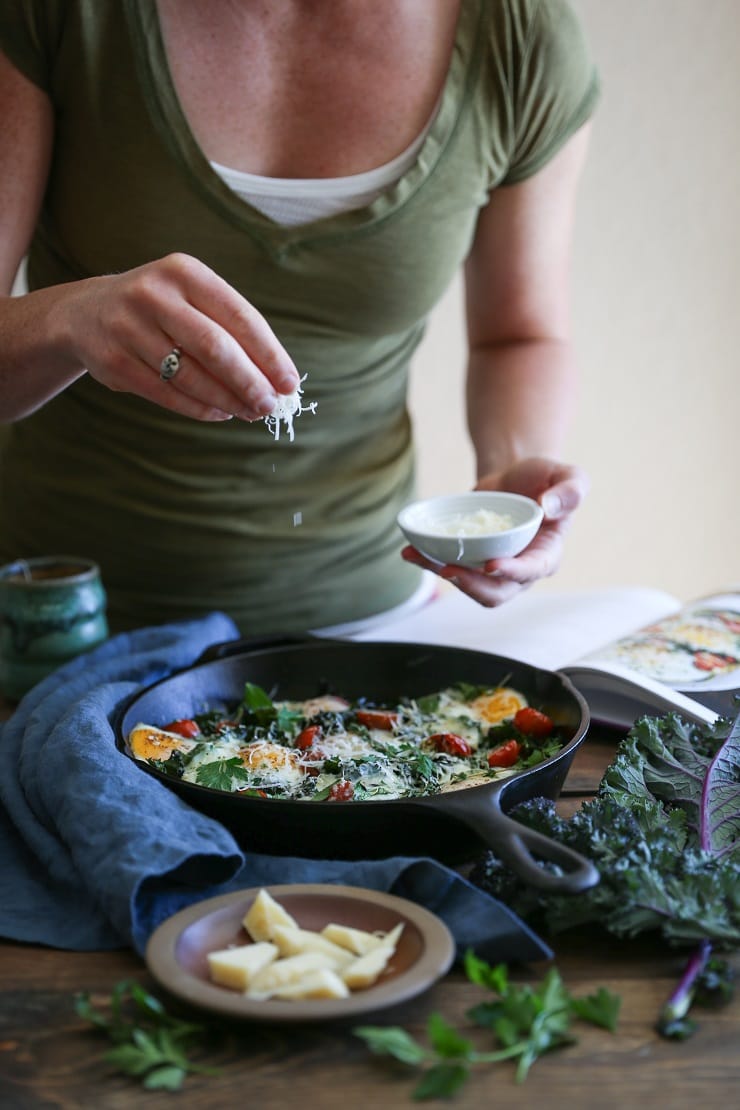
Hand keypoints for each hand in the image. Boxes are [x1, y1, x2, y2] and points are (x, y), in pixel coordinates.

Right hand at [57, 253, 299, 420]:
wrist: (86, 313)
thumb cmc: (162, 309)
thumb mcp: (192, 298)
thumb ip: (231, 329)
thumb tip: (277, 378)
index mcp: (184, 272)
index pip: (239, 317)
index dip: (269, 355)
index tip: (290, 383)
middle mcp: (153, 294)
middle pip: (215, 347)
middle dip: (250, 382)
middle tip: (271, 405)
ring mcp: (128, 327)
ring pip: (191, 376)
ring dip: (227, 400)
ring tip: (250, 412)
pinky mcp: (113, 361)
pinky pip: (167, 394)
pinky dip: (200, 408)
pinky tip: (221, 413)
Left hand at [401, 457, 588, 606]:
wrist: (515, 478)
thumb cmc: (545, 480)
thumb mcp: (569, 476)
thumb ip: (571, 490)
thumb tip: (548, 507)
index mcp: (547, 555)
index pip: (531, 571)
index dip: (512, 572)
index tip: (491, 565)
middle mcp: (520, 570)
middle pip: (497, 592)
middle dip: (472, 586)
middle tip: (449, 570)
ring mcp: (492, 568)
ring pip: (470, 587)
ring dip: (444, 577)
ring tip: (420, 557)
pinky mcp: (470, 560)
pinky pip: (450, 569)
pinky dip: (429, 563)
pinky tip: (410, 552)